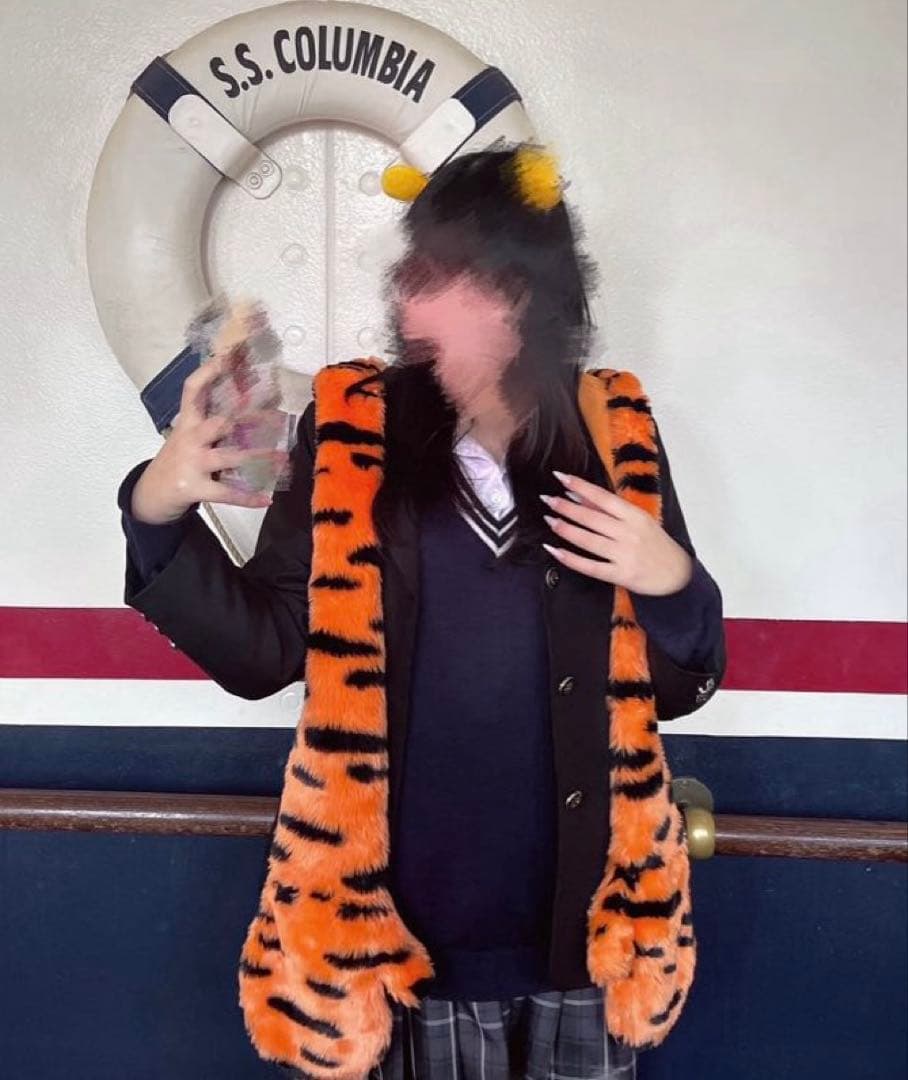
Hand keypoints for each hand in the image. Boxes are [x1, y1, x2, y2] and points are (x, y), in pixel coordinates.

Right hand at [130, 358, 289, 524]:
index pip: (192, 390)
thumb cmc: (179, 459)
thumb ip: (214, 422)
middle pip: (219, 421)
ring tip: (281, 457)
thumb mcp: (190, 436)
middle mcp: (189, 438)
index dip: (208, 372)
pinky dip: (247, 497)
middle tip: (276, 414)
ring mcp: (191, 463)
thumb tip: (253, 404)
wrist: (151, 494)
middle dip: (248, 417)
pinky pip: (225, 493)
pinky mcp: (194, 487)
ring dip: (258, 456)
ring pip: (228, 456)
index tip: (228, 357)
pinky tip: (265, 499)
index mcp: (188, 422)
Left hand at [540, 470, 692, 595]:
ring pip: (588, 540)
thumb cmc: (655, 544)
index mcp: (635, 516)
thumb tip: (579, 495)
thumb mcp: (638, 521)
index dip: (580, 486)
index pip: (603, 497)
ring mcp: (624, 555)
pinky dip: (570, 558)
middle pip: (592, 518)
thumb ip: (609, 510)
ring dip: (565, 529)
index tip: (561, 477)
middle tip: (548, 499)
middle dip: (567, 507)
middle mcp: (629, 533)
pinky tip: (554, 550)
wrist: (677, 575)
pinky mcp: (620, 575)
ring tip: (549, 519)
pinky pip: (590, 566)